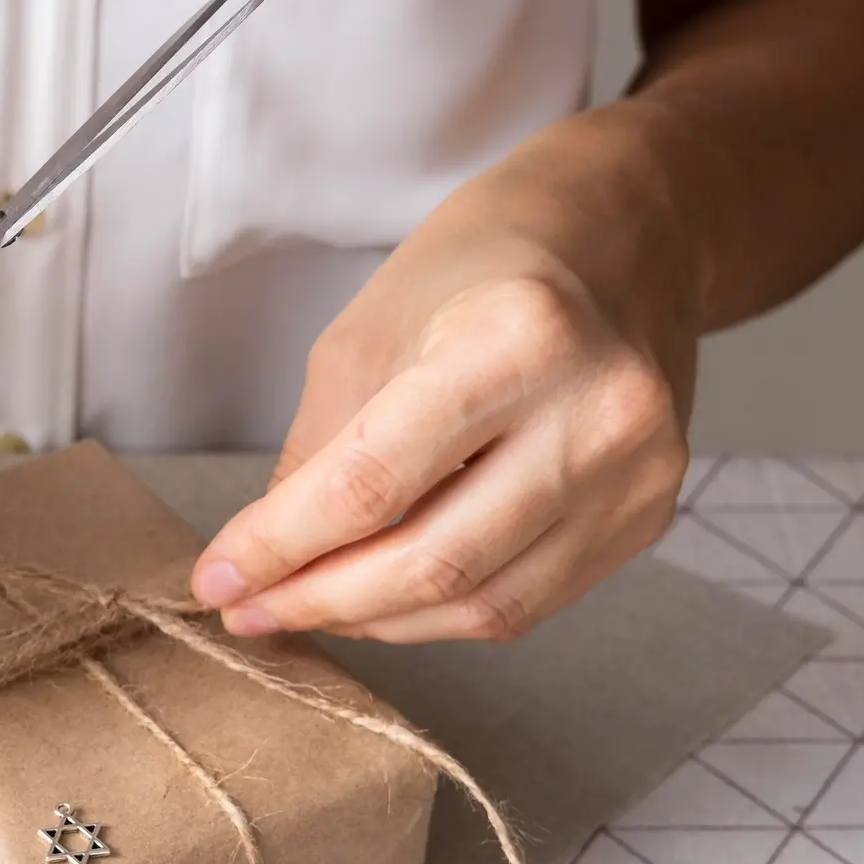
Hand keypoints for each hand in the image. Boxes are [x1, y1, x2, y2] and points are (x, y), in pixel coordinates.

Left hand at [189, 133, 697, 642]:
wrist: (619, 242)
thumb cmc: (479, 269)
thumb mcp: (366, 332)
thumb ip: (316, 454)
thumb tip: (263, 562)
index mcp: (517, 341)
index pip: (372, 483)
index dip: (280, 547)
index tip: (216, 579)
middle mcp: (597, 415)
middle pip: (433, 561)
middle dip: (318, 600)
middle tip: (248, 612)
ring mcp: (636, 475)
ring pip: (480, 604)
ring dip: (374, 621)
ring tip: (302, 608)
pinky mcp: (647, 518)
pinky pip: (524, 603)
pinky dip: (438, 614)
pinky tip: (380, 600)